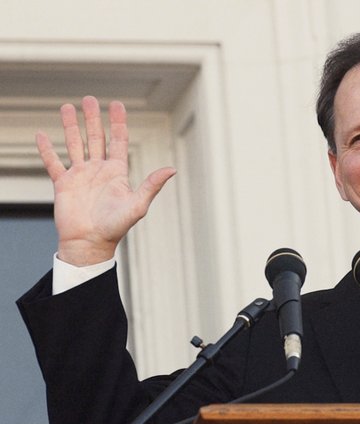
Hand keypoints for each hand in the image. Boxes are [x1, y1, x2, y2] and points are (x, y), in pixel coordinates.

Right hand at [37, 96, 175, 265]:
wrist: (89, 243)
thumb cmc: (115, 227)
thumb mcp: (138, 204)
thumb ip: (152, 185)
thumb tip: (172, 169)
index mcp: (116, 172)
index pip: (118, 140)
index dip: (118, 122)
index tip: (117, 104)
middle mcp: (98, 170)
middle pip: (96, 137)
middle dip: (93, 118)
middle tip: (90, 98)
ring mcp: (80, 176)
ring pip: (74, 144)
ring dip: (71, 126)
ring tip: (67, 107)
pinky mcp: (63, 185)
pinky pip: (53, 163)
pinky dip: (47, 149)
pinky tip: (42, 135)